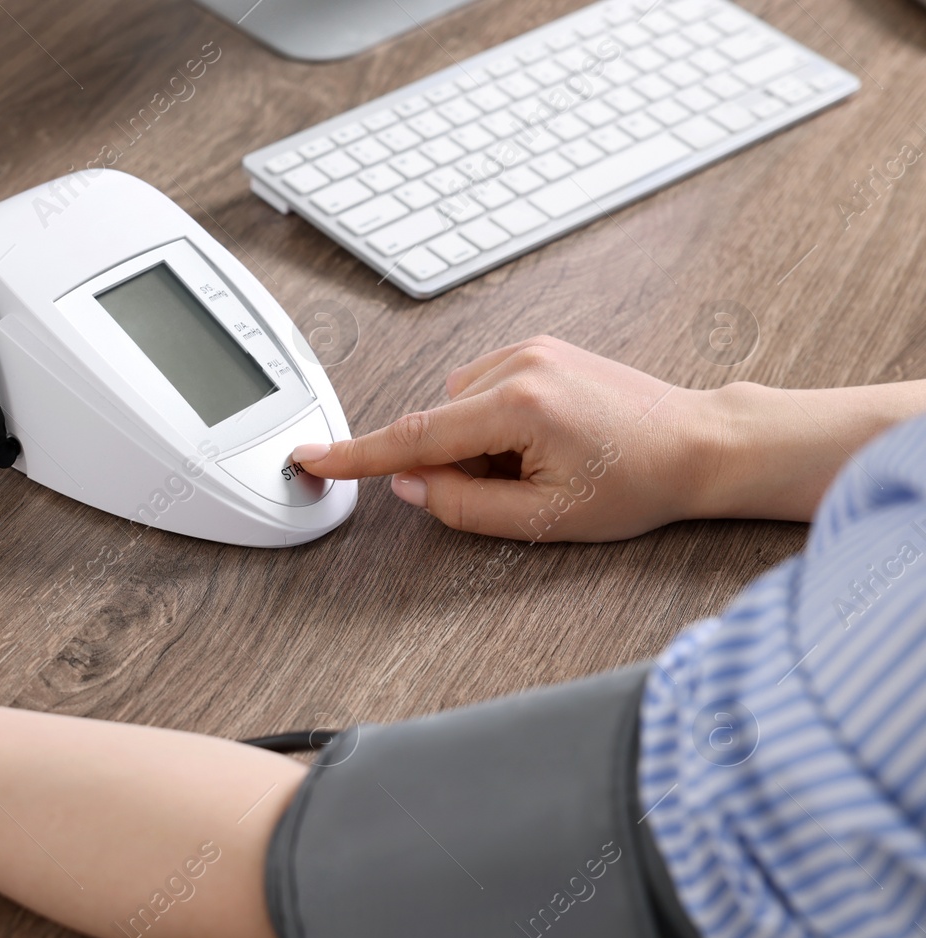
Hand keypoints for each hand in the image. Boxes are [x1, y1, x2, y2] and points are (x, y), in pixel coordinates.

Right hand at [292, 336, 723, 541]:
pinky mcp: (537, 346)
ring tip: (537, 462)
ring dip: (474, 443)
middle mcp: (517, 364)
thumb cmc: (635, 485)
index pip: (413, 437)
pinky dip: (489, 421)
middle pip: (436, 426)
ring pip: (455, 409)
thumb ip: (462, 507)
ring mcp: (528, 349)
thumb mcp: (545, 520)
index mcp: (518, 406)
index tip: (310, 457)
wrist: (697, 444)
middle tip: (519, 488)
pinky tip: (538, 438)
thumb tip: (409, 486)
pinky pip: (479, 390)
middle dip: (454, 464)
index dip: (355, 454)